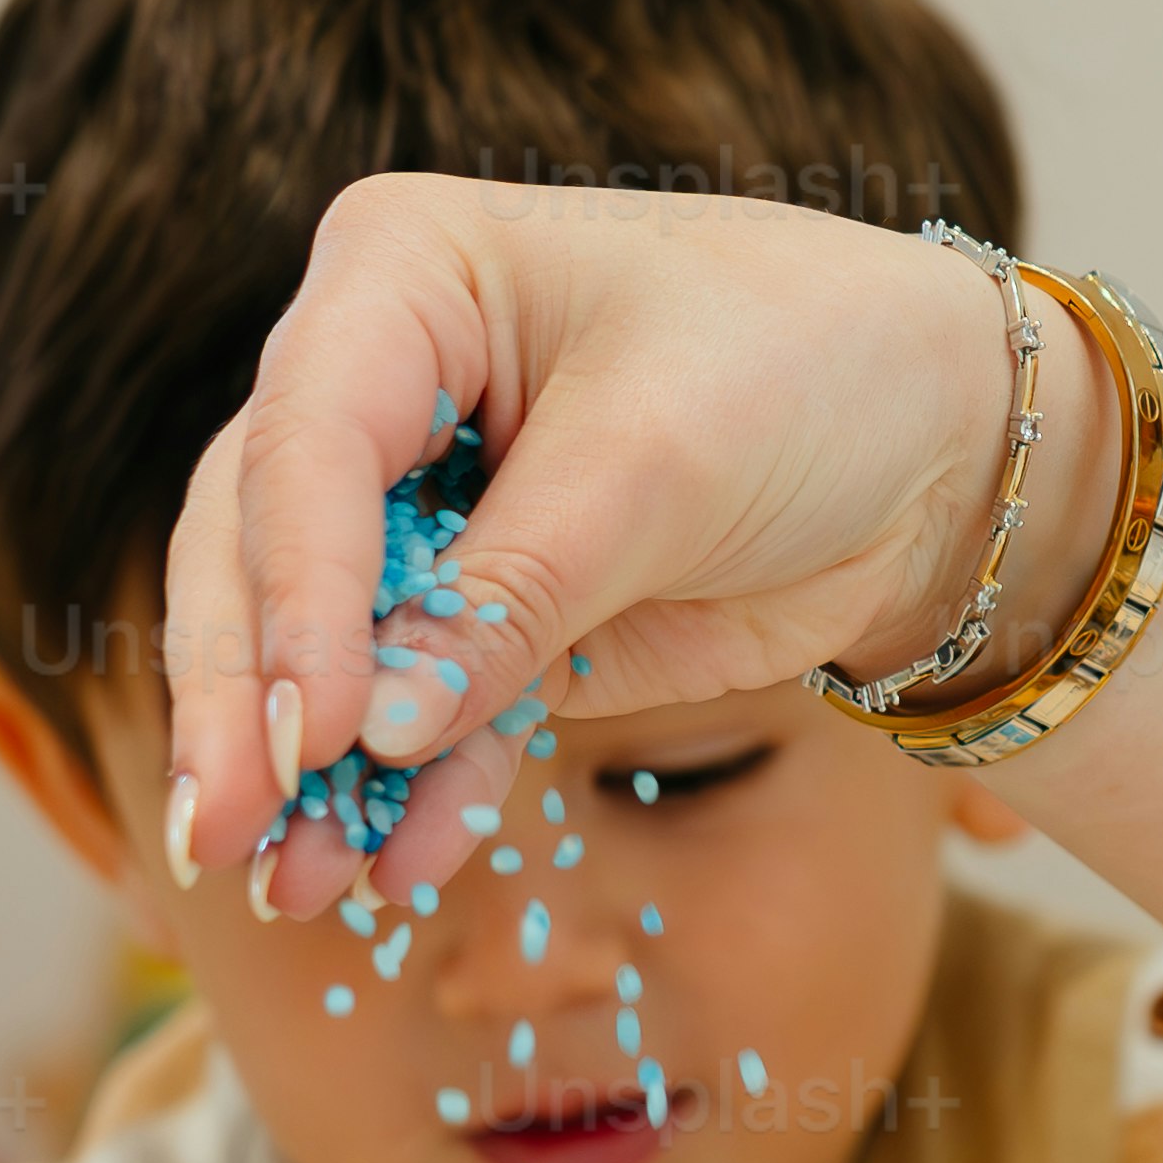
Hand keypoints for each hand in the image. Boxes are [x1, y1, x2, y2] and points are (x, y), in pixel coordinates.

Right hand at [152, 179, 1071, 921]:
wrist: (937, 440)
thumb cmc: (807, 369)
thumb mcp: (659, 467)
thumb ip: (512, 595)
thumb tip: (376, 735)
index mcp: (400, 273)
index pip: (305, 440)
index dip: (296, 592)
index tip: (315, 728)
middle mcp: (377, 378)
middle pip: (260, 544)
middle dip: (246, 697)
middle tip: (225, 832)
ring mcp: (420, 502)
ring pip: (317, 643)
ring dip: (306, 774)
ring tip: (289, 889)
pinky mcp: (485, 611)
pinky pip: (424, 710)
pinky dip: (415, 791)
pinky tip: (397, 872)